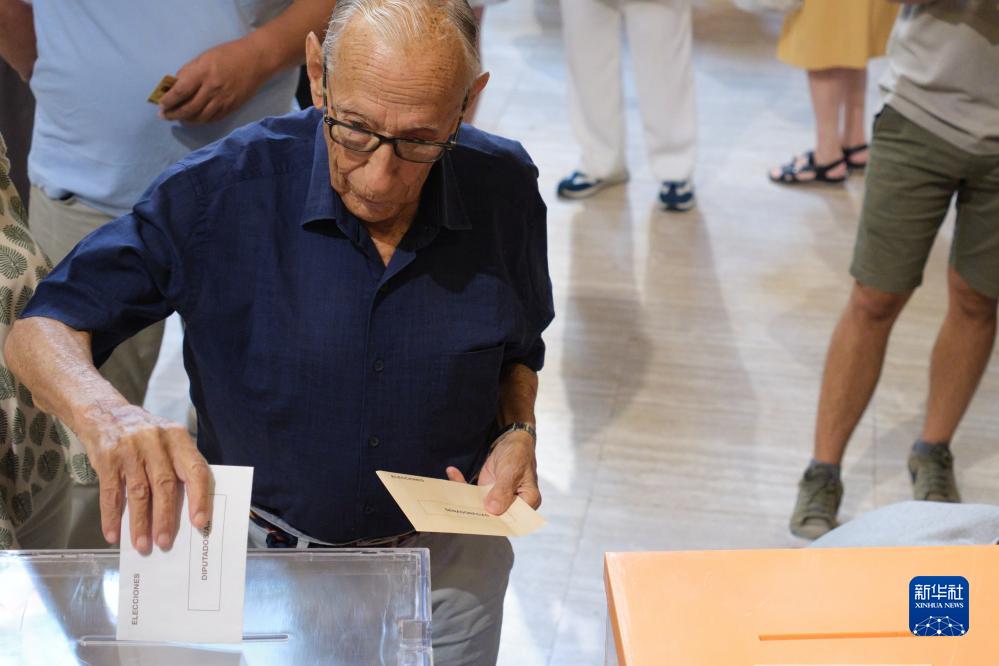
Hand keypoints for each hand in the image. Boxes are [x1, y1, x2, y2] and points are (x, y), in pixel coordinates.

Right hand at [82, 404, 212, 552]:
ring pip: (139, 493)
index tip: (200, 522)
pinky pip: (110, 493)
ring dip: (140, 523)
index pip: (196, 470)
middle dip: (166, 518)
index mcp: (178, 438)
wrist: (104, 411)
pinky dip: (112, 516)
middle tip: (165, 542)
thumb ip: (178, 467)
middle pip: (165, 485)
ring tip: (142, 545)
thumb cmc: (144, 435)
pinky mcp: (106, 458)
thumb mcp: (167, 440)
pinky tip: (113, 534)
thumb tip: (188, 510)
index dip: (200, 497)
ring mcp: (130, 449)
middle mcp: (156, 441)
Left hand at [158, 37, 266, 123]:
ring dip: (187, 120)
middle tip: (165, 116)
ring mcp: (223, 100)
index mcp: (203, 73)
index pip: (180, 91)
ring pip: (201, 117)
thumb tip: (175, 86)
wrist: (256, 60)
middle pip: (189, 108)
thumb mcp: (203, 57)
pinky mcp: (232, 107)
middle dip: (174, 114)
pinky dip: (202, 120)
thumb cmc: (227, 54)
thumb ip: (188, 72)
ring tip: (179, 118)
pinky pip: (214, 118)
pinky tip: (195, 118)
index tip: (160, 105)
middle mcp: (212, 89)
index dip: (168, 101)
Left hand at [446, 429, 539, 514]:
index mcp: (527, 501)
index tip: (478, 519)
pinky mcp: (487, 493)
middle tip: (457, 508)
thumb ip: (503, 490)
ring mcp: (498, 499)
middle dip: (474, 512)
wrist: (512, 441)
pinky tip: (452, 472)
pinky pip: (472, 494)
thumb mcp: (511, 470)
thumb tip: (494, 510)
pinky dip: (461, 483)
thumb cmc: (518, 454)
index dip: (496, 523)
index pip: (513, 519)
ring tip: (450, 491)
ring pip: (479, 506)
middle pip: (494, 516)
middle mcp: (513, 505)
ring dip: (463, 498)